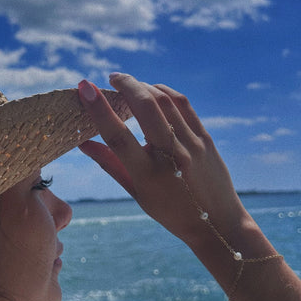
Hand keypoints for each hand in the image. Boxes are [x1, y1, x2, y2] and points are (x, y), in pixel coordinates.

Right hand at [78, 73, 248, 245]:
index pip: (118, 136)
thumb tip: (83, 143)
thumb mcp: (137, 193)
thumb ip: (109, 165)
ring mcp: (192, 145)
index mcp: (148, 175)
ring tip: (130, 83)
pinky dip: (164, 92)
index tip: (84, 87)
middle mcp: (171, 157)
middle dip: (126, 84)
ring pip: (165, 101)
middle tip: (111, 77)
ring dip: (144, 86)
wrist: (218, 223)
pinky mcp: (206, 139)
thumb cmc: (171, 211)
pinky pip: (183, 104)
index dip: (99, 109)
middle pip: (146, 108)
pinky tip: (153, 90)